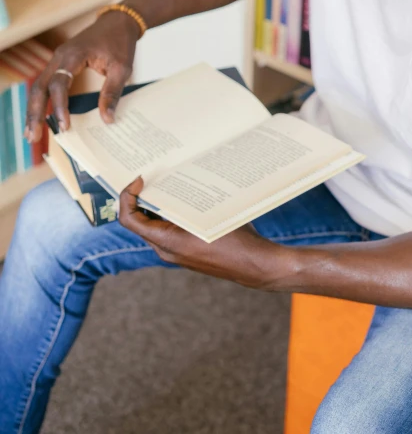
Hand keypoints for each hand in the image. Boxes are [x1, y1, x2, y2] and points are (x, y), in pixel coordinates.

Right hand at [25, 11, 140, 141]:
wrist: (118, 22)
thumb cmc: (120, 42)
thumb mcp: (122, 68)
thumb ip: (112, 92)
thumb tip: (107, 119)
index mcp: (73, 55)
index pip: (59, 83)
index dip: (59, 106)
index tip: (64, 125)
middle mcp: (60, 57)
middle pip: (39, 87)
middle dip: (35, 113)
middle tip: (34, 137)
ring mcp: (58, 60)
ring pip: (38, 87)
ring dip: (34, 110)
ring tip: (32, 134)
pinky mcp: (60, 64)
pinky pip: (46, 84)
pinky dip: (42, 102)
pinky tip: (40, 118)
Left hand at [119, 177, 284, 288]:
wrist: (255, 266)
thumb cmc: (235, 241)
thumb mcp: (207, 215)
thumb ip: (184, 202)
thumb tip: (170, 180)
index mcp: (166, 242)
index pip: (129, 219)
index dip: (128, 196)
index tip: (139, 179)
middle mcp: (166, 249)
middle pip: (140, 220)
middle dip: (142, 196)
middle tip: (151, 175)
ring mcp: (176, 252)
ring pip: (155, 224)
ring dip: (157, 204)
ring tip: (168, 182)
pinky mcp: (187, 251)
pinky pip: (169, 230)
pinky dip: (170, 213)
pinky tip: (186, 198)